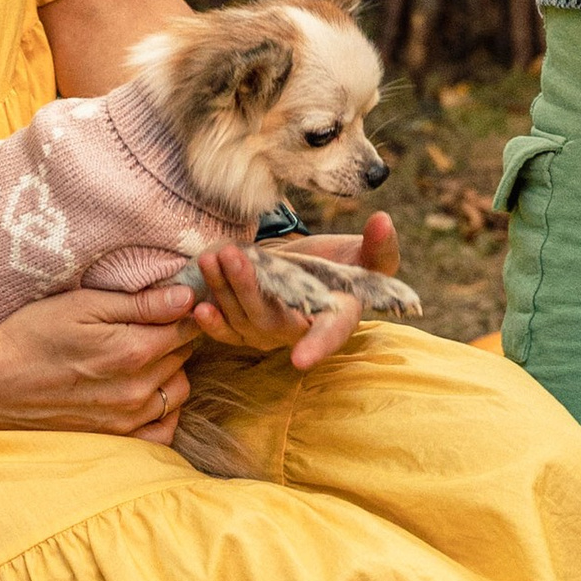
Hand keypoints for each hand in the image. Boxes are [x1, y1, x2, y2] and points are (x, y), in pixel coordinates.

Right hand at [0, 280, 201, 440]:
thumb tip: (188, 297)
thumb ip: (139, 303)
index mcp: (133, 350)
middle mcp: (138, 390)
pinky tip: (146, 393)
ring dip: (170, 371)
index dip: (183, 310)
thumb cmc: (33, 336)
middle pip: (184, 356)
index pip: (188, 327)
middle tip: (148, 325)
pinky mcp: (116, 438)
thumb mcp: (82, 305)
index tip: (170, 303)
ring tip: (143, 357)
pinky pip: (164, 430)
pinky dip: (164, 411)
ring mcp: (128, 419)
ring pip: (179, 390)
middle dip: (174, 338)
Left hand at [190, 213, 401, 368]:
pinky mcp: (247, 328)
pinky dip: (210, 323)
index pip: (330, 334)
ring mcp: (271, 333)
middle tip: (232, 255)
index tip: (301, 360)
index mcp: (338, 318)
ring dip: (224, 289)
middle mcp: (300, 332)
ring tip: (212, 256)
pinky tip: (196, 304)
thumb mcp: (371, 256)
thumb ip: (380, 245)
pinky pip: (227, 333)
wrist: (313, 270)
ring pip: (243, 319)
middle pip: (271, 320)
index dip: (317, 347)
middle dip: (248, 289)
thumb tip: (384, 220)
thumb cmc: (348, 266)